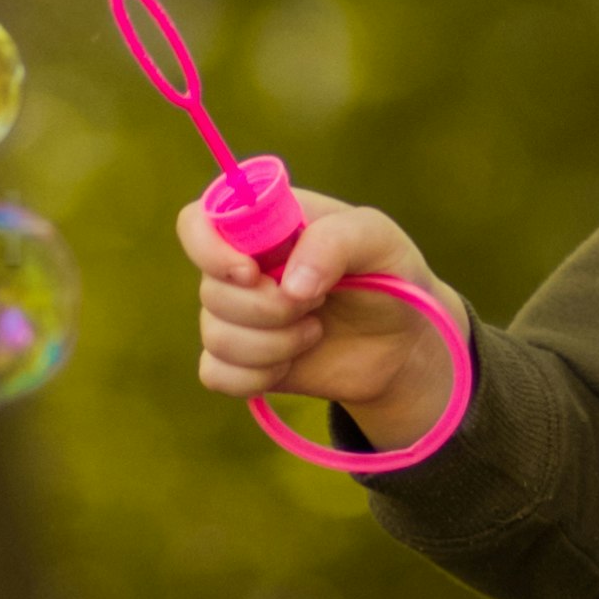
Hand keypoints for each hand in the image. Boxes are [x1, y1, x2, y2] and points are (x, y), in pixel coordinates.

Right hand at [179, 170, 461, 444]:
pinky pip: (216, 373)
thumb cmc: (388, 274)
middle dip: (269, 308)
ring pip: (215, 336)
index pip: (197, 222)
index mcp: (261, 223)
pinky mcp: (240, 360)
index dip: (209, 250)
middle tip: (318, 303)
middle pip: (210, 291)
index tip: (251, 273)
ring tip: (315, 331)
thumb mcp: (378, 240)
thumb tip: (289, 285)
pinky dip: (255, 376)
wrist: (402, 343)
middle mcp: (239, 266)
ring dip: (273, 344)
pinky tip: (291, 364)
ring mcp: (236, 315)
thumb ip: (335, 242)